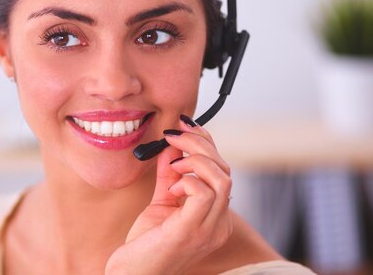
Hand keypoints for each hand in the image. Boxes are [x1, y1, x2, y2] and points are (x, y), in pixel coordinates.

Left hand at [106, 115, 232, 274]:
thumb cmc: (146, 244)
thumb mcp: (161, 202)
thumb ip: (169, 175)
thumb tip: (172, 146)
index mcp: (215, 217)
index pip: (223, 171)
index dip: (206, 143)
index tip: (183, 127)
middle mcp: (219, 225)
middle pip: (225, 170)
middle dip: (199, 144)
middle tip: (173, 137)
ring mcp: (209, 230)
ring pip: (222, 178)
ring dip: (194, 160)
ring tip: (172, 166)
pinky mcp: (191, 232)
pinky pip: (203, 193)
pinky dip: (186, 180)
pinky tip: (171, 187)